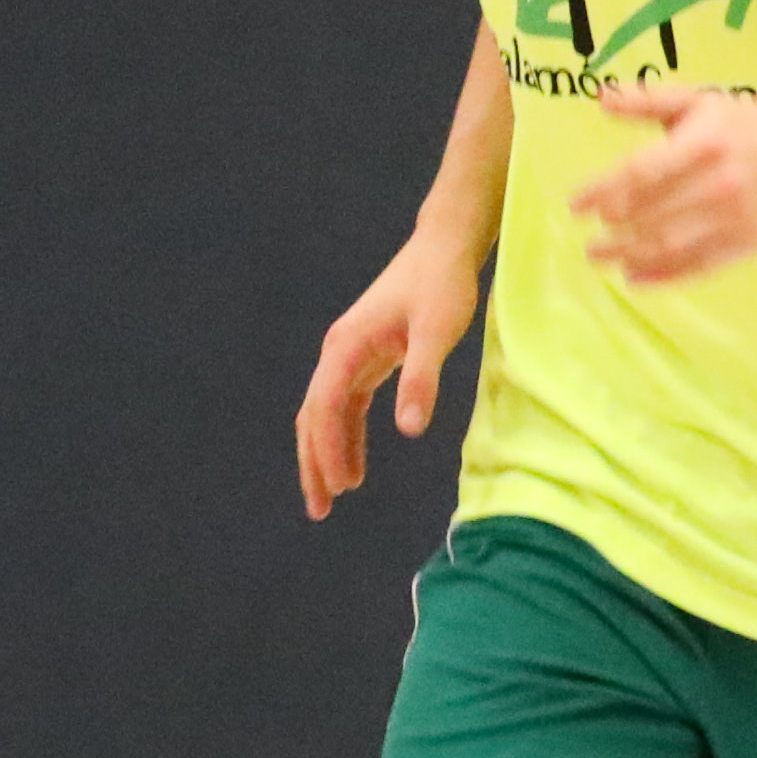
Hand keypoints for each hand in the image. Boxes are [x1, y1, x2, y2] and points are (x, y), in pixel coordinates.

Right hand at [296, 219, 484, 519]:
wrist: (443, 247)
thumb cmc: (443, 286)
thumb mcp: (436, 333)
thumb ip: (421, 380)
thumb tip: (408, 431)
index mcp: (346, 347)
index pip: (326, 408)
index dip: (328, 449)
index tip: (340, 488)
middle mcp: (338, 352)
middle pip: (313, 416)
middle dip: (313, 463)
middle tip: (320, 509)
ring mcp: (348, 355)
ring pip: (325, 414)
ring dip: (326, 453)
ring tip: (336, 496)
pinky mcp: (365, 357)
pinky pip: (345, 405)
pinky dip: (346, 436)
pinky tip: (357, 463)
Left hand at [573, 80, 756, 287]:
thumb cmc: (737, 124)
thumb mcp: (694, 102)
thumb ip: (646, 101)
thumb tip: (600, 98)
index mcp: (701, 144)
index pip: (640, 173)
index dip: (601, 192)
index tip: (574, 206)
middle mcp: (717, 182)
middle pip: (650, 214)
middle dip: (611, 232)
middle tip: (587, 240)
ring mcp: (733, 216)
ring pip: (669, 244)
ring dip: (628, 256)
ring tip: (600, 258)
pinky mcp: (746, 242)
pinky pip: (697, 266)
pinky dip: (662, 275)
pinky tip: (633, 276)